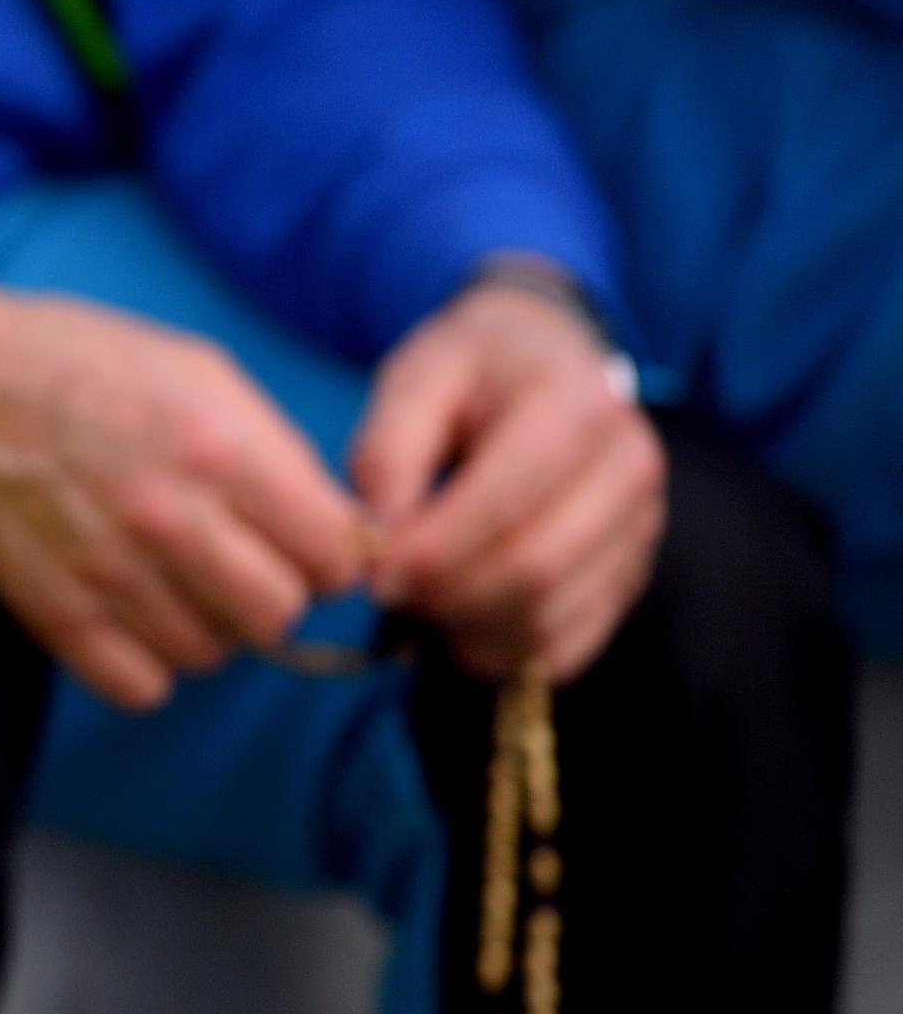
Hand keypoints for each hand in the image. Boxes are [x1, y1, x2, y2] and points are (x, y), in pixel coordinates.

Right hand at [0, 283, 368, 709]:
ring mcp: (107, 571)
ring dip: (204, 624)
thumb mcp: (199, 372)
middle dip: (272, 593)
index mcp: (217, 446)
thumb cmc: (83, 367)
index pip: (332, 554)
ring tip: (173, 578)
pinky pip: (141, 686)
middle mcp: (167, 515)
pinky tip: (134, 613)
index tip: (305, 544)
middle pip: (278, 614)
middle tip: (240, 563)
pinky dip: (146, 662)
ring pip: (209, 653)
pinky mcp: (54, 613)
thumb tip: (336, 528)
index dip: (329, 552)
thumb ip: (275, 452)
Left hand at [351, 278, 662, 680]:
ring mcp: (639, 523)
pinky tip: (456, 623)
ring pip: (550, 614)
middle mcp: (626, 464)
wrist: (544, 362)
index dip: (432, 553)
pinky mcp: (629, 572)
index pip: (507, 505)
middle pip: (534, 567)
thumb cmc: (471, 372)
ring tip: (417, 600)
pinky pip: (566, 645)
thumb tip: (377, 539)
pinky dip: (500, 651)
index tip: (374, 571)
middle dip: (445, 596)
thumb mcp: (414, 379)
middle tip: (388, 592)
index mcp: (574, 402)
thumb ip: (387, 454)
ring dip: (467, 628)